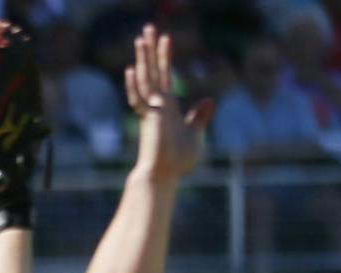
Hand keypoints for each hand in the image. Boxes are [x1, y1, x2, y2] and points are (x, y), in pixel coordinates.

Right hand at [125, 25, 209, 186]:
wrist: (164, 175)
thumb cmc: (177, 161)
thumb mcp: (195, 134)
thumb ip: (199, 117)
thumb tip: (208, 100)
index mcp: (167, 107)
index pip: (164, 76)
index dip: (164, 58)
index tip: (164, 41)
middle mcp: (157, 105)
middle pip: (152, 71)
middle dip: (150, 50)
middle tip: (147, 29)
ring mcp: (152, 111)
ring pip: (146, 78)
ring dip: (145, 58)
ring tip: (143, 36)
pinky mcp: (150, 119)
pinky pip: (140, 99)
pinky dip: (135, 85)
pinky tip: (132, 69)